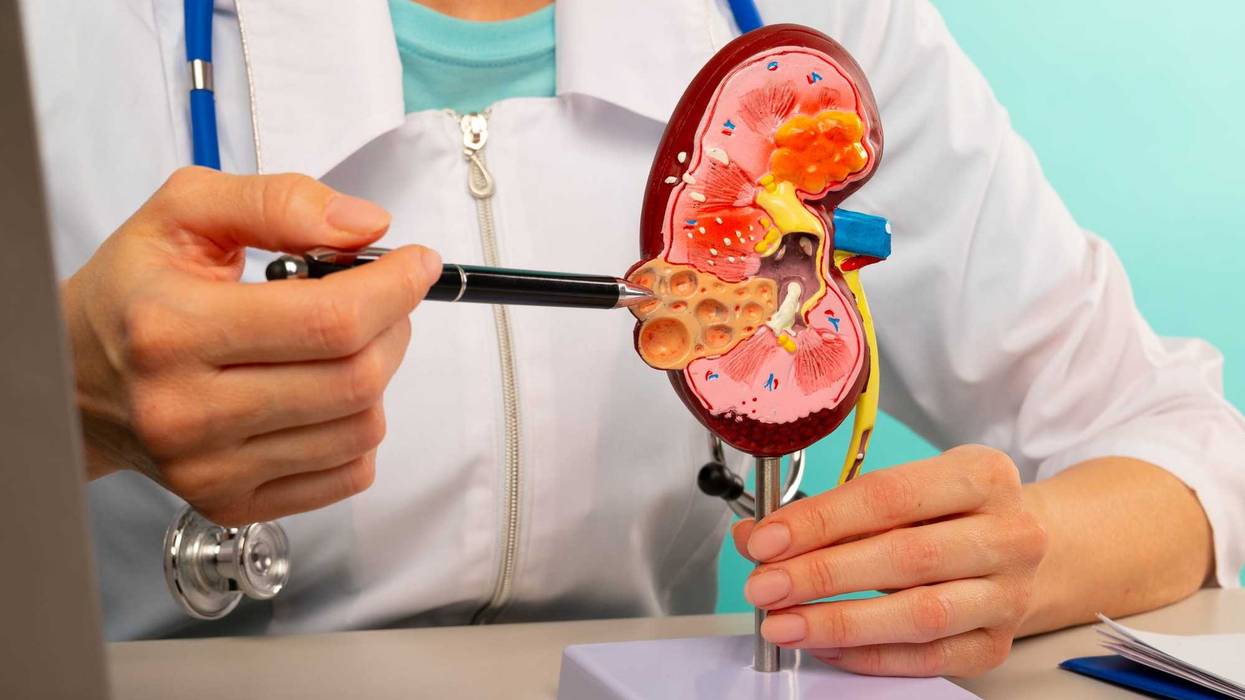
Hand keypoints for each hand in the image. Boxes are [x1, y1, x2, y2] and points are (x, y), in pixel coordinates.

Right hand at [64, 166, 440, 524]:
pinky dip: (360, 430)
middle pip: (355, 378)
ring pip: (361, 430)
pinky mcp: (231, 503)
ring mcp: (210, 468)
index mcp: (173, 328)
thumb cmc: (136, 290)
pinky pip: (348, 474)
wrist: (79, 375)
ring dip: (380, 376)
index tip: (416, 263)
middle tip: (383, 298)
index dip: (394, 287)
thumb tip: (366, 225)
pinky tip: (325, 394)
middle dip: (394, 326)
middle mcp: (187, 410)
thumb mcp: (186, 212)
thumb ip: (278, 201)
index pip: (328, 320)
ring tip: (347, 343)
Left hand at [732, 445, 1047, 676]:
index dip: (820, 521)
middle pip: (905, 557)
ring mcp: (1010, 594)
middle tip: (764, 586)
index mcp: (982, 475)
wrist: (1017, 550)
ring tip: (785, 624)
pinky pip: (928, 658)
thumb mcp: (902, 490)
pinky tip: (825, 647)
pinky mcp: (999, 644)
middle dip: (822, 574)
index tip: (766, 540)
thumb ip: (829, 511)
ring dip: (840, 622)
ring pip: (920, 614)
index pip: (889, 497)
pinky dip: (869, 655)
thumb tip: (754, 536)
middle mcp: (1008, 533)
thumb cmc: (948, 513)